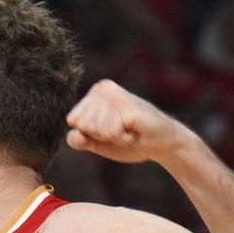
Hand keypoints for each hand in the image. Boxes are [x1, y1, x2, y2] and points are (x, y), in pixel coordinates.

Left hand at [64, 80, 193, 164]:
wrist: (161, 144)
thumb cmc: (130, 141)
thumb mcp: (98, 143)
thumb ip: (80, 139)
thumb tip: (75, 134)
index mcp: (94, 93)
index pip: (72, 120)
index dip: (90, 134)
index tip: (110, 130)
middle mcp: (102, 88)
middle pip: (81, 124)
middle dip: (100, 136)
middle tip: (121, 130)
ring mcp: (114, 94)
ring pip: (94, 128)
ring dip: (113, 137)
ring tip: (128, 129)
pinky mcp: (125, 104)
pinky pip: (109, 132)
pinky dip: (122, 138)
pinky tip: (133, 131)